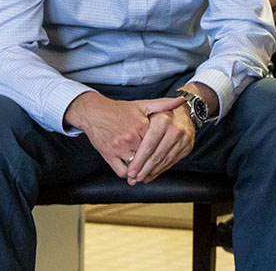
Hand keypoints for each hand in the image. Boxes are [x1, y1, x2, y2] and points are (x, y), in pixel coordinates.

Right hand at [63, 91, 184, 179]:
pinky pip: (121, 171)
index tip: (170, 154)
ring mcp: (119, 147)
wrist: (94, 112)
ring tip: (148, 174)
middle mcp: (131, 138)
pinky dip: (128, 175)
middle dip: (155, 163)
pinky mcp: (108, 155)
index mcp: (141, 126)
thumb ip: (163, 104)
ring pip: (136, 166)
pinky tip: (133, 175)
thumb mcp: (142, 105)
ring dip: (142, 172)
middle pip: (148, 156)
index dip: (165, 151)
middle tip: (161, 169)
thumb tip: (181, 100)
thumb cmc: (119, 109)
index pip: (158, 143)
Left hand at [125, 104, 195, 184]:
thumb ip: (135, 124)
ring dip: (152, 172)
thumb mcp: (148, 109)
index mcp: (163, 121)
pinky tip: (152, 174)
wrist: (185, 112)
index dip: (139, 161)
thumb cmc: (161, 113)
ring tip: (141, 178)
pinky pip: (172, 161)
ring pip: (165, 161)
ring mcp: (183, 139)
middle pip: (157, 156)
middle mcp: (175, 130)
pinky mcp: (187, 147)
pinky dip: (161, 170)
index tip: (130, 171)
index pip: (148, 146)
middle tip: (134, 178)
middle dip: (144, 170)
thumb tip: (126, 134)